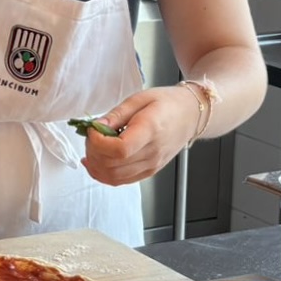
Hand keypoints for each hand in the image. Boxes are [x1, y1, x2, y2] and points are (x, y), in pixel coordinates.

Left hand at [81, 86, 201, 184]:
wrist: (190, 115)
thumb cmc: (167, 103)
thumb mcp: (139, 99)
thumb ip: (116, 114)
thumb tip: (96, 126)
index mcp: (150, 130)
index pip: (119, 150)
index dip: (98, 143)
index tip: (93, 130)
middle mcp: (152, 153)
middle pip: (113, 166)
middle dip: (93, 152)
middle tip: (91, 136)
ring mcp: (152, 165)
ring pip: (114, 177)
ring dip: (95, 165)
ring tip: (92, 148)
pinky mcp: (149, 171)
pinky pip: (121, 181)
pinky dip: (103, 174)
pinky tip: (96, 162)